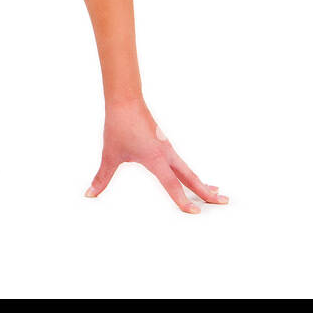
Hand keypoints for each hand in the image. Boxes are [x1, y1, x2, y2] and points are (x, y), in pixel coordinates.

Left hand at [85, 96, 228, 212]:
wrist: (125, 100)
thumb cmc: (119, 126)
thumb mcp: (110, 155)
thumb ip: (102, 178)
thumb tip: (89, 193)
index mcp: (156, 159)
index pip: (173, 184)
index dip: (183, 201)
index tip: (196, 212)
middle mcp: (166, 154)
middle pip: (191, 177)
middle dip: (206, 191)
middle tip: (223, 201)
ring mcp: (167, 148)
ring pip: (189, 169)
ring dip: (202, 182)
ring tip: (215, 193)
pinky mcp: (164, 143)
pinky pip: (182, 162)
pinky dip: (192, 172)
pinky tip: (193, 177)